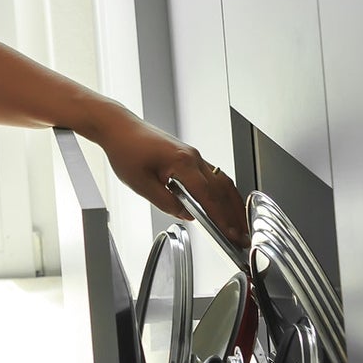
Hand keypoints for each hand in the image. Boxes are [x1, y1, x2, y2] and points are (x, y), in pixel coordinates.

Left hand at [89, 111, 247, 246]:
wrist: (118, 127)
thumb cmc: (125, 149)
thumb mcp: (140, 184)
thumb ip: (166, 202)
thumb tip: (186, 215)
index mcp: (182, 162)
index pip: (208, 196)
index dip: (221, 218)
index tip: (231, 234)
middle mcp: (193, 157)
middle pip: (223, 189)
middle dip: (235, 215)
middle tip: (243, 235)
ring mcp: (193, 155)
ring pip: (222, 181)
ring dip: (232, 203)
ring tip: (240, 224)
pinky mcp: (189, 155)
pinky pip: (213, 175)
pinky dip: (223, 192)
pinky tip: (225, 204)